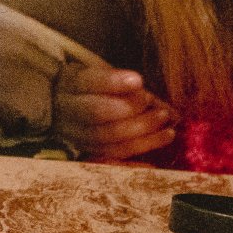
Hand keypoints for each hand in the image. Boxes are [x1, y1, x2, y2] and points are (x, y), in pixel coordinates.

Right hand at [53, 64, 176, 160]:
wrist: (62, 105)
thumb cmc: (94, 88)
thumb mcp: (105, 76)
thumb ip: (131, 88)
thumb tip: (170, 109)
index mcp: (73, 83)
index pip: (90, 81)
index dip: (113, 82)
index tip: (138, 80)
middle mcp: (68, 108)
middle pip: (96, 113)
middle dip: (131, 111)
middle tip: (161, 112)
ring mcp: (75, 132)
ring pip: (106, 137)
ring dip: (141, 135)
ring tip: (168, 131)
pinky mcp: (85, 150)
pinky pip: (110, 157)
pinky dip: (135, 157)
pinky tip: (157, 157)